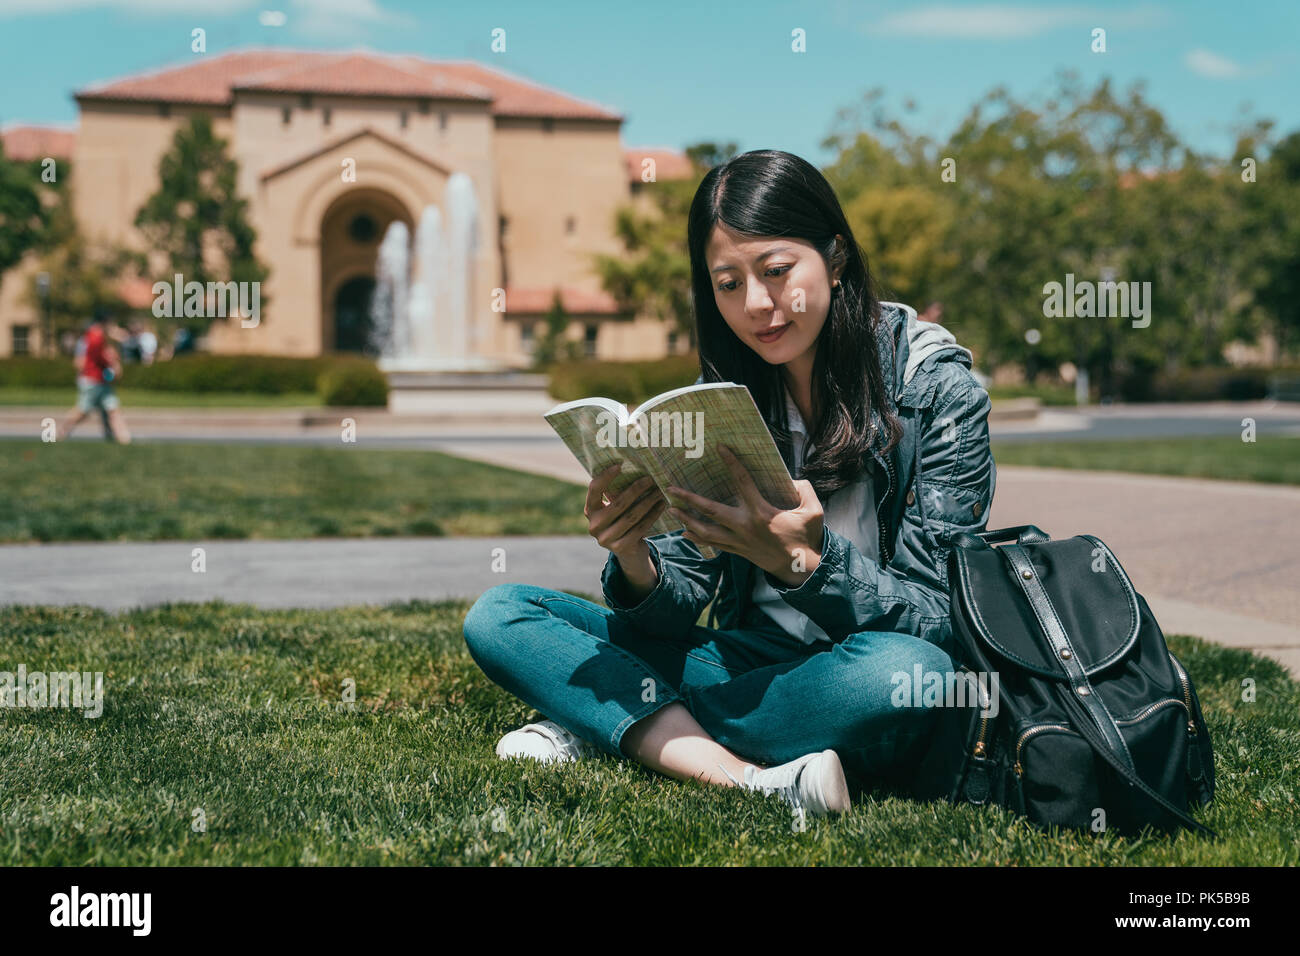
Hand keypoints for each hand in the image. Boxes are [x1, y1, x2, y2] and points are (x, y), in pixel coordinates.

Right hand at [584, 463, 666, 559]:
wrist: (628, 552)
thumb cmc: (622, 522)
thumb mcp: (614, 510)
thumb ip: (616, 494)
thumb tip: (634, 468)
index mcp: (590, 511)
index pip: (594, 490)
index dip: (605, 477)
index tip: (619, 465)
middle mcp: (594, 525)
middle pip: (618, 503)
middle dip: (636, 489)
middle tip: (651, 479)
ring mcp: (606, 539)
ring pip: (631, 516)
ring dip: (648, 501)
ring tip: (659, 491)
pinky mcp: (620, 548)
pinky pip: (640, 528)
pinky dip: (652, 515)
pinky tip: (661, 505)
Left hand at [664, 444, 824, 585]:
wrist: (800, 568)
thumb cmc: (806, 537)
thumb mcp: (813, 511)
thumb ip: (804, 490)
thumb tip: (792, 480)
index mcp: (761, 512)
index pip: (742, 482)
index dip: (731, 463)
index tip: (720, 448)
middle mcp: (745, 526)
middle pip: (711, 510)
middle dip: (689, 499)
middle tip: (670, 489)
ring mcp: (739, 541)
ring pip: (706, 530)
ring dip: (687, 519)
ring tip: (671, 510)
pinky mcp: (738, 551)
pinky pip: (713, 544)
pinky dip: (697, 538)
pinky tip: (685, 532)